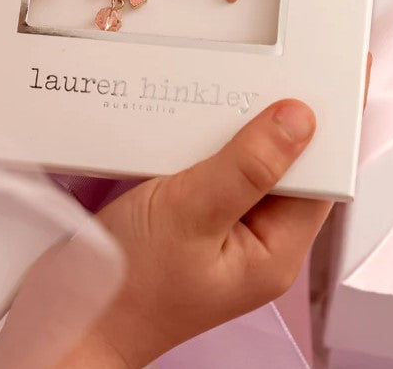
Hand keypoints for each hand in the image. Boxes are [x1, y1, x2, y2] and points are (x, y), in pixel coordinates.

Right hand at [59, 98, 324, 367]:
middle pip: (282, 169)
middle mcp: (255, 242)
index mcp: (274, 251)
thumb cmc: (132, 284)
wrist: (75, 315)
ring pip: (244, 167)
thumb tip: (299, 119)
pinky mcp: (192, 220)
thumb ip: (247, 167)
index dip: (317, 131)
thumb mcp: (191, 214)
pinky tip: (186, 126)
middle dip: (268, 124)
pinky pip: (212, 172)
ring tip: (219, 96)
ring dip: (231, 132)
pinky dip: (202, 146)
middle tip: (257, 77)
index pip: (317, 180)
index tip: (309, 83)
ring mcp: (222, 231)